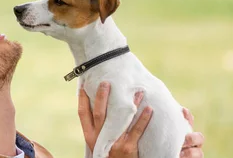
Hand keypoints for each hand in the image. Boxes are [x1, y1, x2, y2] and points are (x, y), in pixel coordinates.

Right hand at [78, 81, 204, 157]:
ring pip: (120, 119)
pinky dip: (144, 118)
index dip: (82, 99)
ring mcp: (114, 143)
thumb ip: (99, 129)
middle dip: (102, 96)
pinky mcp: (128, 148)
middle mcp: (100, 138)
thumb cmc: (108, 155)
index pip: (82, 114)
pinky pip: (137, 130)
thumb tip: (102, 107)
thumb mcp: (98, 143)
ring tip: (137, 91)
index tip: (84, 85)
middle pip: (99, 113)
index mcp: (90, 136)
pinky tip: (149, 108)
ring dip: (129, 104)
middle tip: (106, 82)